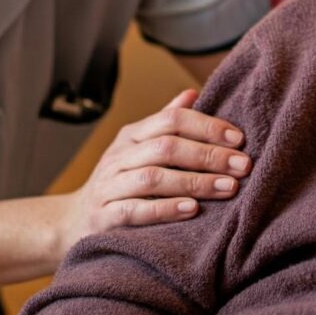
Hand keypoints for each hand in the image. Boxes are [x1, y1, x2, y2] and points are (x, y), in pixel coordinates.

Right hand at [58, 89, 250, 254]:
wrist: (72, 222)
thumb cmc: (120, 181)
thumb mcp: (139, 148)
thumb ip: (166, 123)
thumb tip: (194, 93)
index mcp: (132, 135)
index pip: (172, 120)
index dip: (207, 126)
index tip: (240, 139)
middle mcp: (119, 156)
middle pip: (167, 147)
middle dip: (209, 155)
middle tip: (243, 165)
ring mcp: (108, 186)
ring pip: (154, 178)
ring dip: (195, 182)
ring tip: (228, 188)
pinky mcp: (102, 218)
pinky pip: (135, 210)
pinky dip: (166, 209)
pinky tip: (193, 210)